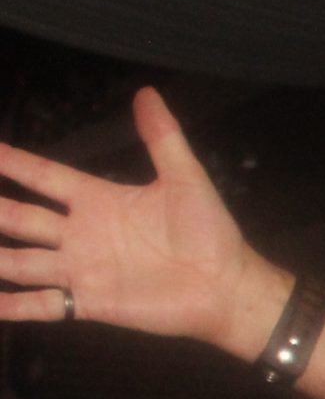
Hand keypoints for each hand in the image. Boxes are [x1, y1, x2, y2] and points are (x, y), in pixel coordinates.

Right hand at [0, 88, 288, 354]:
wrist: (228, 288)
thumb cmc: (212, 234)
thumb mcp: (186, 179)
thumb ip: (163, 138)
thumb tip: (148, 92)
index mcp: (98, 200)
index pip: (41, 176)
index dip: (10, 161)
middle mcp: (80, 234)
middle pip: (17, 216)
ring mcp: (81, 269)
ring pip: (18, 260)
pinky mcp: (90, 302)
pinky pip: (42, 304)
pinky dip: (13, 306)